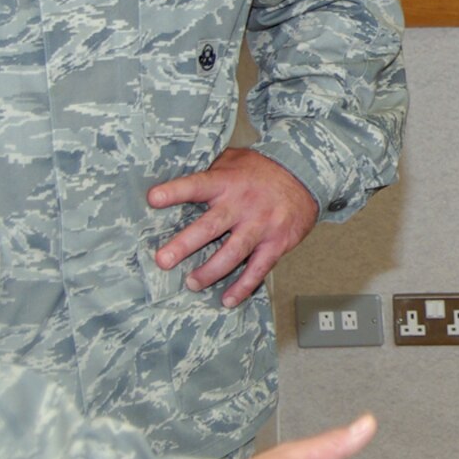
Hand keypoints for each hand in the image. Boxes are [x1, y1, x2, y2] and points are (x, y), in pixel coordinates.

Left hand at [148, 147, 320, 305]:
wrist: (305, 174)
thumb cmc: (262, 169)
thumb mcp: (235, 159)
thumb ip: (211, 172)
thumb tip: (179, 185)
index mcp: (226, 181)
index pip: (197, 185)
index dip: (175, 191)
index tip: (153, 199)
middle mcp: (242, 204)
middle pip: (210, 226)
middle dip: (185, 244)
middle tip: (163, 260)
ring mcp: (260, 225)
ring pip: (233, 253)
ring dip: (210, 271)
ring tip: (191, 283)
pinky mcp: (275, 243)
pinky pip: (258, 269)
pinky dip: (243, 286)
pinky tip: (228, 299)